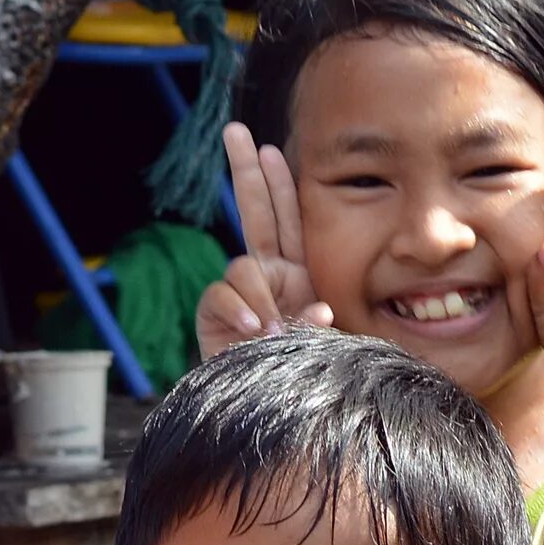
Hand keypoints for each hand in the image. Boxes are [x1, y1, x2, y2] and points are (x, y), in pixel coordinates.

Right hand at [194, 124, 331, 360]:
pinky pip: (222, 295)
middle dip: (245, 171)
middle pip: (255, 213)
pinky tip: (254, 329)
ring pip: (243, 265)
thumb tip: (315, 308)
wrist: (268, 412)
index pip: (290, 220)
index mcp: (300, 273)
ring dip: (259, 293)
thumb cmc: (305, 378)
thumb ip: (322, 323)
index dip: (280, 184)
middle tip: (235, 132)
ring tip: (273, 328)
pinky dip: (239, 309)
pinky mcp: (215, 315)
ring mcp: (242, 295)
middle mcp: (270, 276)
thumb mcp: (327, 345)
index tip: (271, 148)